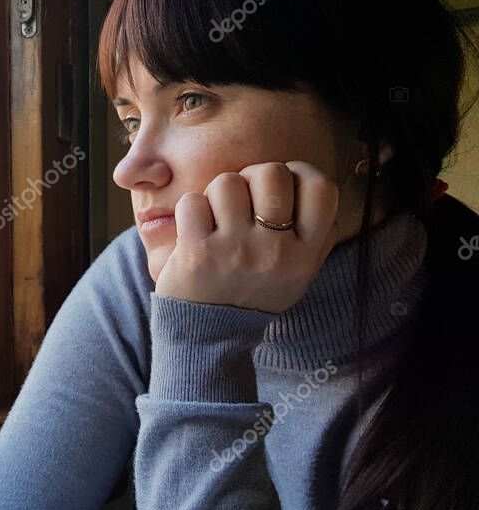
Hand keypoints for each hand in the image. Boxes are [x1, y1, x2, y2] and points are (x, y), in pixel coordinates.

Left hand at [154, 161, 339, 313]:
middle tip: (241, 202)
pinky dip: (189, 211)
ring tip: (216, 219)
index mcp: (306, 254)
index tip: (282, 189)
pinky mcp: (197, 253)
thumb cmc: (253, 294)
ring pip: (227, 182)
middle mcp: (276, 251)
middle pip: (271, 173)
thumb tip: (305, 179)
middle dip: (251, 178)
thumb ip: (311, 233)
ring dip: (216, 195)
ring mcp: (236, 250)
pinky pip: (192, 202)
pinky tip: (193, 231)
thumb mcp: (298, 273)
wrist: (210, 336)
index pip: (321, 187)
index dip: (299, 174)